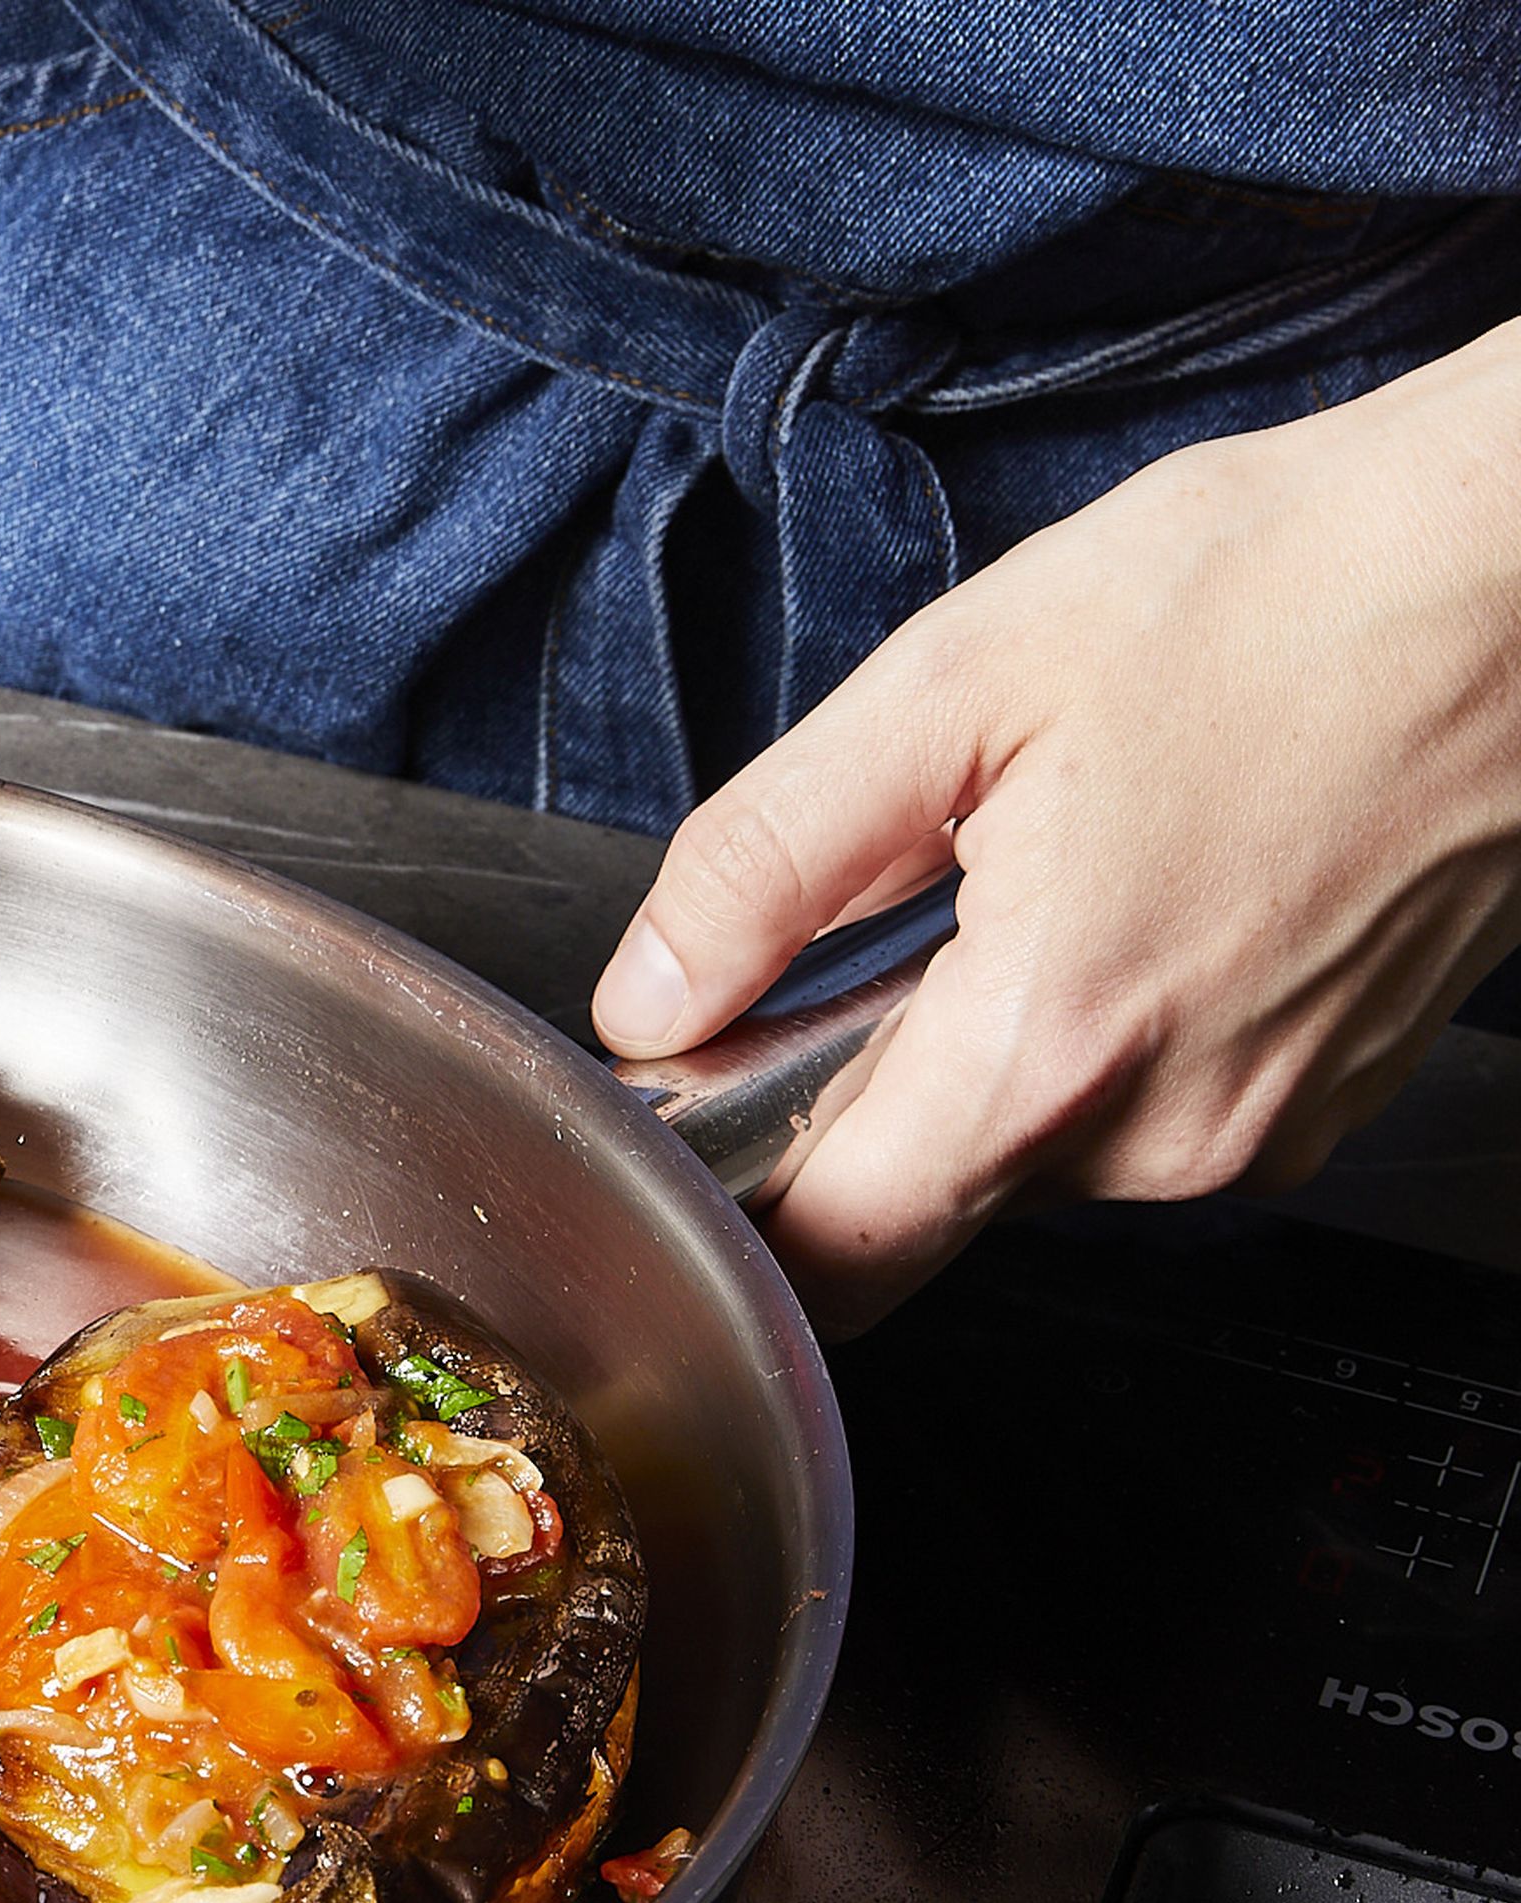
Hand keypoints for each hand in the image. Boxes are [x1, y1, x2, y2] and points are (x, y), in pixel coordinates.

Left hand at [591, 314, 1520, 1333]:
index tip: (709, 1093)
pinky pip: (1137, 1109)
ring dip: (987, 1040)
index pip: (827, 1253)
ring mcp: (1256, 1132)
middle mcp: (1164, 1133)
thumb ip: (763, 867)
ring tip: (1051, 866)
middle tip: (904, 905)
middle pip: (918, 1193)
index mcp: (1052, 1048)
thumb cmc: (1284, 590)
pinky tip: (1143, 888)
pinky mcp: (1314, 1105)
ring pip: (1027, 1148)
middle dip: (864, 1076)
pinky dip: (1098, 1025)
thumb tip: (647, 997)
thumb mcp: (955, 684)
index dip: (737, 1190)